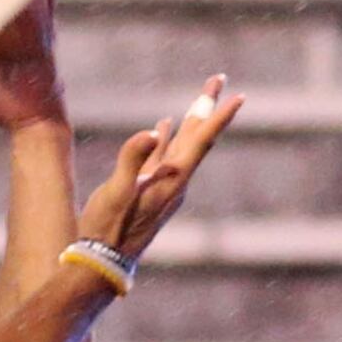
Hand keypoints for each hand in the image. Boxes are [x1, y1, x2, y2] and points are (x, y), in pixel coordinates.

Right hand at [74, 77, 244, 265]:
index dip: (219, 117)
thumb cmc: (108, 228)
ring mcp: (163, 186)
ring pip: (182, 145)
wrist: (102, 263)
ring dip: (190, 120)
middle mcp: (175, 182)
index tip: (239, 96)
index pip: (201, 141)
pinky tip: (162, 127)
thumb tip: (151, 131)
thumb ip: (133, 160)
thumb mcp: (117, 192)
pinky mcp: (149, 190)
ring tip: (201, 98)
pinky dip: (165, 138)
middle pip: (198, 137)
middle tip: (218, 78)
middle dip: (207, 106)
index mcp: (172, 181)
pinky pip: (162, 156)